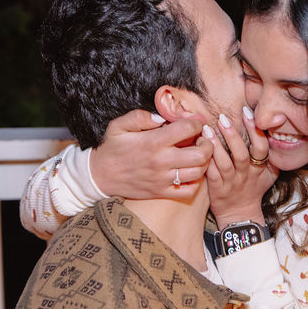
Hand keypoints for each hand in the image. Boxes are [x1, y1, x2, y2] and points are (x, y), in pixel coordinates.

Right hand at [90, 110, 214, 199]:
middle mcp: (161, 161)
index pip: (188, 129)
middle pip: (201, 154)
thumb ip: (140, 116)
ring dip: (204, 162)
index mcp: (153, 142)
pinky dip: (196, 182)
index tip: (195, 123)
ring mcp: (163, 179)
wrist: (99, 176)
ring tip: (199, 155)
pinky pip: (189, 191)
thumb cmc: (111, 148)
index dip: (197, 123)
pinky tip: (191, 172)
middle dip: (208, 144)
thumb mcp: (119, 125)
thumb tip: (162, 116)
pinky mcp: (161, 192)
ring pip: (198, 172)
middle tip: (203, 140)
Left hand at [206, 106, 278, 227]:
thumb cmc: (253, 189)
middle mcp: (246, 175)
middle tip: (223, 118)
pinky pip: (211, 174)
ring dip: (216, 146)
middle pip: (241, 154)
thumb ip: (271, 156)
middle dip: (232, 135)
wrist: (241, 214)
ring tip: (206, 130)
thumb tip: (272, 130)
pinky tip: (198, 148)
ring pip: (224, 164)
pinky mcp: (217, 190)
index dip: (255, 130)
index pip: (261, 148)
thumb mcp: (269, 175)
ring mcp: (231, 182)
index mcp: (259, 168)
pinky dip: (206, 161)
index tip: (247, 111)